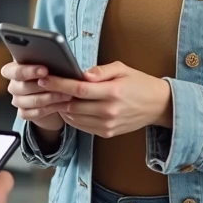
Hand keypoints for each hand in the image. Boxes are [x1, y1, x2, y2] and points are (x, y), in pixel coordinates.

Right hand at [3, 62, 69, 132]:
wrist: (52, 96)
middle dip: (45, 85)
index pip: (13, 71)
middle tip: (60, 83)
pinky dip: (52, 108)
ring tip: (67, 93)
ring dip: (52, 97)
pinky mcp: (24, 113)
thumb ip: (46, 61)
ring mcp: (18, 101)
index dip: (28, 71)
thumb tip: (54, 59)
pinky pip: (37, 112)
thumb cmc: (50, 76)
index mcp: (13, 69)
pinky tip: (63, 104)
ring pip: (33, 101)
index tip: (45, 70)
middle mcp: (14, 86)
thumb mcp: (48, 65)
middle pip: (23, 87)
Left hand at [41, 62, 172, 138]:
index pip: (79, 89)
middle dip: (56, 96)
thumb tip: (82, 73)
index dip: (59, 84)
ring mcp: (108, 125)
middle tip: (45, 87)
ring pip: (75, 118)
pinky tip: (69, 108)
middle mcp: (109, 111)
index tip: (45, 79)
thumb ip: (101, 71)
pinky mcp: (107, 133)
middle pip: (73, 106)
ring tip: (55, 97)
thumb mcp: (123, 69)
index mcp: (113, 92)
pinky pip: (82, 127)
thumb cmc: (139, 83)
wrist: (158, 105)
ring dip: (62, 108)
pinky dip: (72, 118)